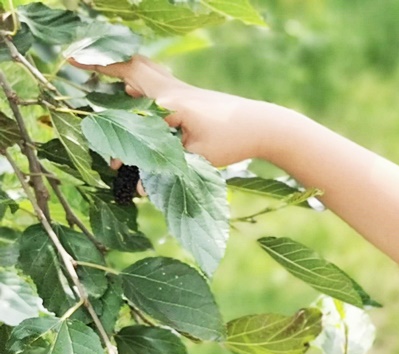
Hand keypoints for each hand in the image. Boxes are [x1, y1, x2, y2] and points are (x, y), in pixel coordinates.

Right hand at [69, 55, 275, 166]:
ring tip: (92, 63)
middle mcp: (170, 89)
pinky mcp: (186, 92)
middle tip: (73, 57)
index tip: (111, 160)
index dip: (116, 137)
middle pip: (128, 69)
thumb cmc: (233, 141)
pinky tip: (129, 86)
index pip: (129, 116)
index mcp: (169, 103)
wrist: (264, 125)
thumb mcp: (199, 163)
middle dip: (100, 65)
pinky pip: (153, 75)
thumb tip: (137, 189)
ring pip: (141, 67)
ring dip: (118, 66)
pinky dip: (136, 74)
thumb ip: (165, 174)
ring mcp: (178, 87)